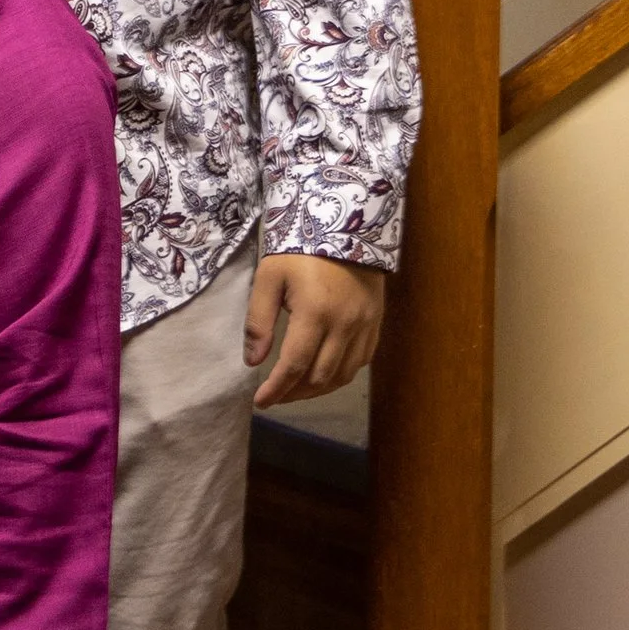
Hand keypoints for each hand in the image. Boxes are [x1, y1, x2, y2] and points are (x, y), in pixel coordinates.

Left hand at [245, 253, 385, 407]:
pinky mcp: (376, 323)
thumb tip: (252, 361)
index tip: (260, 402)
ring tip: (296, 389)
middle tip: (275, 395)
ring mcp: (365, 326)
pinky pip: (360, 362)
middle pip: (320, 377)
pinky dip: (340, 375)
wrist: (346, 227)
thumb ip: (259, 320)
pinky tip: (323, 373)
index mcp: (315, 313)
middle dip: (294, 393)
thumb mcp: (270, 277)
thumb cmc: (300, 250)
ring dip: (317, 389)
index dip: (276, 389)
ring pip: (343, 375)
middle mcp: (344, 325)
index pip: (294, 365)